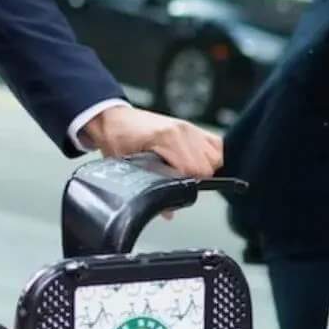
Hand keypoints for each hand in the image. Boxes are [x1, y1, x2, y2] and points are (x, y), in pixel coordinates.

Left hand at [85, 105, 224, 179]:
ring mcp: (188, 127)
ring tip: (188, 175)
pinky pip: (216, 144)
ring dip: (206, 169)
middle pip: (209, 164)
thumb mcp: (126, 166)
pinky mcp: (191, 127)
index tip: (178, 192)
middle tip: (180, 184)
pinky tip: (199, 163)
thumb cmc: (117, 138)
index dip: (188, 185)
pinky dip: (212, 156)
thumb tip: (168, 210)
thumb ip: (148, 188)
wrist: (113, 119)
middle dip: (197, 179)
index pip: (194, 168)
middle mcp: (181, 130)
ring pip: (216, 155)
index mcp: (166, 138)